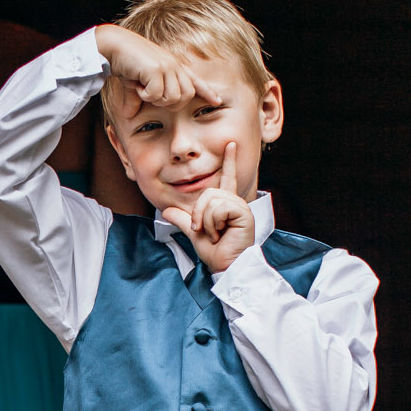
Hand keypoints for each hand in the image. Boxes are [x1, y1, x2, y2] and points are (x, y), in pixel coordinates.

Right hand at [93, 24, 216, 119]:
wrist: (114, 45)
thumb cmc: (124, 62)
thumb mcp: (134, 83)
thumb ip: (137, 99)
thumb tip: (128, 115)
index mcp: (173, 67)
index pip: (195, 81)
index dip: (207, 92)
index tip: (218, 101)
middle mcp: (174, 65)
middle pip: (186, 96)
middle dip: (170, 103)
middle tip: (151, 96)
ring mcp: (167, 66)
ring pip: (173, 97)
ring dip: (156, 99)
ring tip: (143, 88)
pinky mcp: (157, 69)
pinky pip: (157, 94)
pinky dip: (145, 95)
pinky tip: (138, 84)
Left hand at [163, 142, 255, 273]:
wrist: (224, 265)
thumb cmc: (215, 252)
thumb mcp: (194, 234)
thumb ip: (182, 220)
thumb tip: (166, 211)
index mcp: (226, 205)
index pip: (226, 178)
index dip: (229, 161)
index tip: (230, 144)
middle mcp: (234, 202)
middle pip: (209, 192)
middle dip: (198, 213)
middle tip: (203, 230)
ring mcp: (240, 207)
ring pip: (212, 200)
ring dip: (206, 221)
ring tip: (215, 233)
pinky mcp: (244, 213)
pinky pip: (219, 208)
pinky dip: (214, 222)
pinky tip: (222, 232)